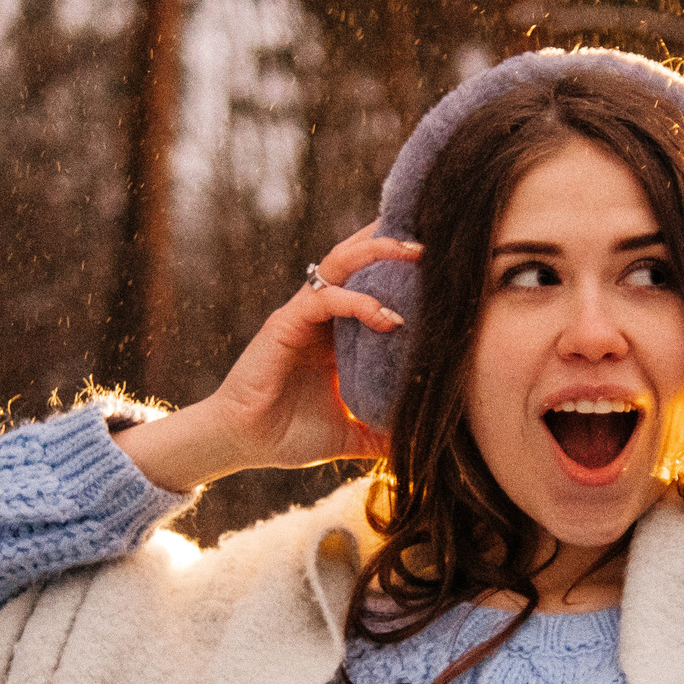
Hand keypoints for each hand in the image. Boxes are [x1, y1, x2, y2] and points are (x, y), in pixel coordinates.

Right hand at [116, 223, 422, 490]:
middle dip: (393, 243)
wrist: (243, 444)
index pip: (373, 283)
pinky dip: (359, 302)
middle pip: (358, 260)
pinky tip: (389, 318)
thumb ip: (384, 434)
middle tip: (433, 240)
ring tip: (416, 252)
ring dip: (378, 252)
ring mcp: (303, 314)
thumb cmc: (290, 436)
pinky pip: (326, 299)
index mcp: (338, 333)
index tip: (440, 258)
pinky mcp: (286, 323)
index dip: (400, 266)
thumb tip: (423, 444)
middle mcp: (322, 315)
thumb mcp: (351, 434)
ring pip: (341, 263)